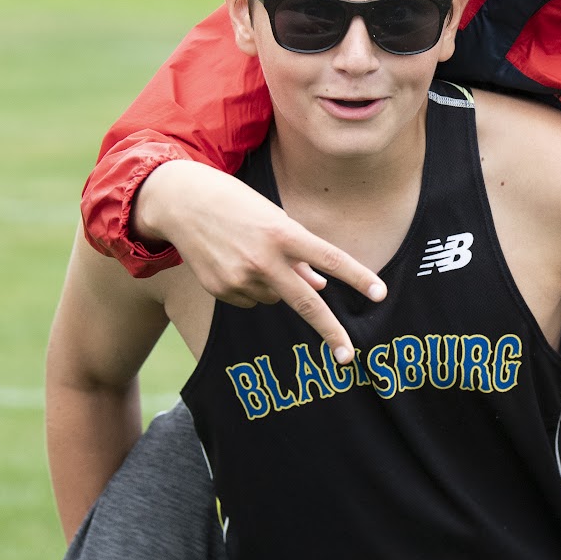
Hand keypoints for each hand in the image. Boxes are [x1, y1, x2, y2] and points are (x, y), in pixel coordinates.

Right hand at [135, 160, 386, 360]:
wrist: (180, 203)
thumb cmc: (237, 205)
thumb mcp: (274, 218)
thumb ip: (301, 254)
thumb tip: (321, 288)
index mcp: (283, 233)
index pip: (330, 258)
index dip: (358, 277)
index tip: (380, 294)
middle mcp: (263, 259)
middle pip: (307, 302)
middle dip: (330, 331)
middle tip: (348, 356)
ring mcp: (240, 278)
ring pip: (277, 299)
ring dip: (277, 285)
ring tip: (252, 254)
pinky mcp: (221, 291)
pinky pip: (252, 300)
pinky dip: (253, 288)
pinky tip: (235, 263)